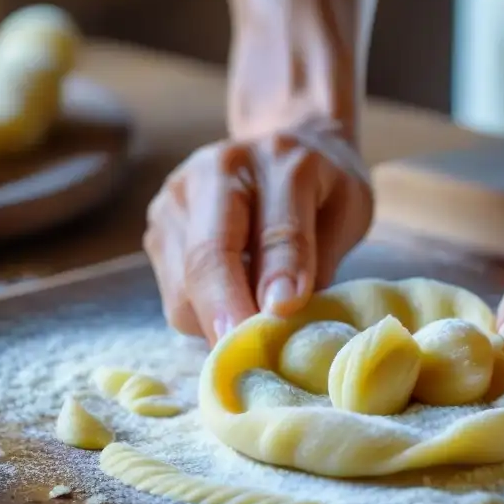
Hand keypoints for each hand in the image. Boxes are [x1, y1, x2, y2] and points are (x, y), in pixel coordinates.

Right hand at [144, 131, 371, 345]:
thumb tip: (285, 318)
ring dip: (215, 323)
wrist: (287, 144)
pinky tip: (234, 308)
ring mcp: (177, 198)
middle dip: (227, 312)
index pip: (276, 229)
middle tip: (246, 359)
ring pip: (183, 285)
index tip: (283, 315)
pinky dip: (203, 317)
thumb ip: (318, 259)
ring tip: (254, 333)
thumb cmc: (325, 189)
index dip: (279, 276)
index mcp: (278, 160)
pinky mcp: (157, 227)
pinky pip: (173, 294)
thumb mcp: (346, 212)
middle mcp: (216, 171)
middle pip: (209, 255)